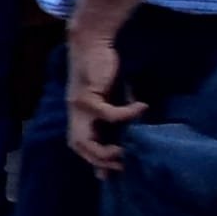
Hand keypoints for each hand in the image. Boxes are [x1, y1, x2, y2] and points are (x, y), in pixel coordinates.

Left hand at [64, 33, 147, 177]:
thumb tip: (126, 131)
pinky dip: (127, 115)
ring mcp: (78, 106)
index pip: (79, 145)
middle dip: (98, 160)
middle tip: (121, 164)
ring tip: (126, 150)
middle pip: (78, 147)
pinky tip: (142, 107)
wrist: (91, 41)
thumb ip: (112, 113)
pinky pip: (109, 115)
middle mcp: (74, 112)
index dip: (93, 161)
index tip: (110, 174)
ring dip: (105, 151)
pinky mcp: (87, 96)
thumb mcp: (107, 95)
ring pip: (85, 140)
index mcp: (78, 114)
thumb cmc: (102, 68)